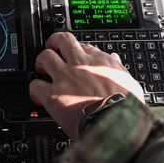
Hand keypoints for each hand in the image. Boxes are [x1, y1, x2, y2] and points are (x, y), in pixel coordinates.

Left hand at [29, 32, 144, 138]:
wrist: (116, 123)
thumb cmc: (125, 106)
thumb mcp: (129, 81)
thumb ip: (119, 68)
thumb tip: (115, 58)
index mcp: (101, 60)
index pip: (84, 45)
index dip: (77, 50)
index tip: (75, 57)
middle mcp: (80, 64)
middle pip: (62, 40)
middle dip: (55, 43)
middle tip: (53, 50)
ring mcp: (65, 77)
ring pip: (45, 57)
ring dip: (41, 63)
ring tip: (42, 71)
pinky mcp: (53, 95)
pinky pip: (35, 85)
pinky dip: (34, 90)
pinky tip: (38, 96)